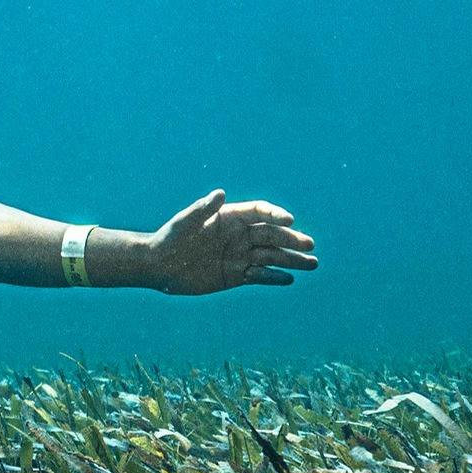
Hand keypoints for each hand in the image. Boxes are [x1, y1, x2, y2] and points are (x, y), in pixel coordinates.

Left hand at [134, 191, 317, 293]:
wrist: (159, 266)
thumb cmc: (169, 238)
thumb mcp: (184, 222)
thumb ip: (202, 208)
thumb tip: (220, 192)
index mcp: (229, 218)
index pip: (259, 212)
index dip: (275, 214)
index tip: (290, 220)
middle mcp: (239, 235)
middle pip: (271, 235)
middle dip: (291, 239)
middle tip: (309, 246)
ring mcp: (239, 256)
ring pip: (271, 257)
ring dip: (292, 260)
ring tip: (312, 264)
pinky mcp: (236, 275)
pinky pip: (260, 276)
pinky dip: (274, 278)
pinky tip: (289, 279)